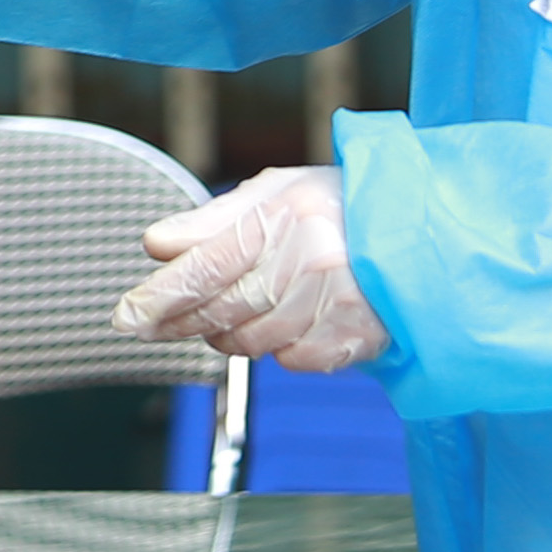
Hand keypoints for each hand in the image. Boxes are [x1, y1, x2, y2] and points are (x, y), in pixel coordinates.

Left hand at [111, 164, 387, 372]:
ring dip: (230, 335)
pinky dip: (281, 348)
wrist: (426, 230)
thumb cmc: (341, 207)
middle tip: (154, 324)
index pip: (206, 265)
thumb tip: (156, 243)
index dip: (160, 296)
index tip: (126, 317)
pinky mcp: (360, 337)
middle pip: (223, 310)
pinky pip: (294, 359)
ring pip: (253, 341)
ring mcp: (339, 301)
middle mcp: (312, 259)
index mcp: (286, 214)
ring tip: (234, 314)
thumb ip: (212, 221)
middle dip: (182, 322)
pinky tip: (288, 323)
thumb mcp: (277, 191)